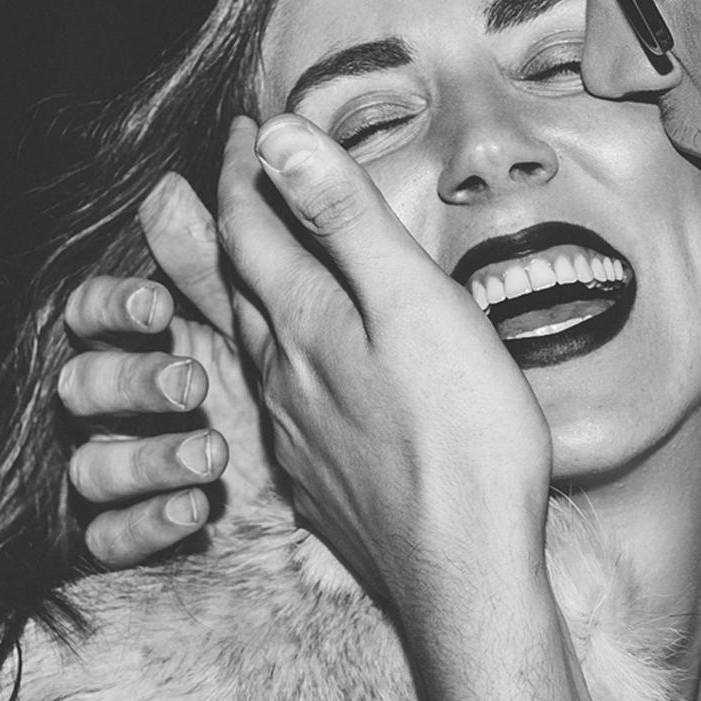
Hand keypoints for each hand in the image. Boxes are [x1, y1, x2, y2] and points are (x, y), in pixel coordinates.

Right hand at [60, 173, 276, 565]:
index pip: (93, 314)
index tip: (157, 309)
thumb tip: (173, 184)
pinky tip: (195, 508)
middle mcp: (132, 403)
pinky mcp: (150, 529)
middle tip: (191, 385)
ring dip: (141, 458)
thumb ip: (218, 256)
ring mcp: (137, 468)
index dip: (111, 308)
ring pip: (89, 465)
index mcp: (153, 340)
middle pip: (80, 386)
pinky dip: (142, 523)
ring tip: (211, 453)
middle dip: (128, 383)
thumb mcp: (265, 320)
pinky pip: (107, 536)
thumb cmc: (308, 385)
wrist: (364, 487)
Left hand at [222, 113, 602, 700]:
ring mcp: (295, 433)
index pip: (249, 223)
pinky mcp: (320, 480)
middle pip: (237, 280)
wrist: (464, 573)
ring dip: (251, 288)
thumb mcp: (413, 301)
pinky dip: (280, 356)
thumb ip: (344, 217)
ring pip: (253, 342)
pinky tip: (302, 372)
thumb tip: (278, 137)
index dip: (243, 167)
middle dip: (236, 219)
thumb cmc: (461, 435)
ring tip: (262, 261)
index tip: (247, 127)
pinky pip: (279, 399)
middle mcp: (280, 375)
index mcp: (302, 321)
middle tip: (239, 178)